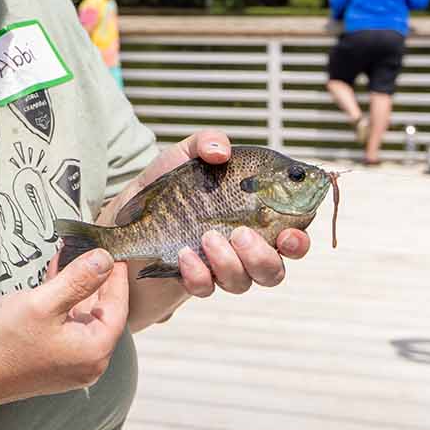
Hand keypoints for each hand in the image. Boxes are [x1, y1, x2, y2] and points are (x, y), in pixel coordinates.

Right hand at [0, 249, 128, 408]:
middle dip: (98, 281)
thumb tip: (106, 260)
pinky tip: (54, 280)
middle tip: (96, 251)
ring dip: (79, 289)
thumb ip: (79, 280)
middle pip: (103, 314)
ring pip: (84, 319)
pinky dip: (65, 304)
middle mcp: (88, 363)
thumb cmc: (3, 340)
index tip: (117, 253)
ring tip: (74, 258)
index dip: (117, 278)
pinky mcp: (54, 362)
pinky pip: (68, 327)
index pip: (118, 308)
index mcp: (93, 351)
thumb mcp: (43, 302)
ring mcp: (71, 365)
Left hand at [104, 131, 309, 324]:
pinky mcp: (196, 281)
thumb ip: (207, 142)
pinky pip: (206, 288)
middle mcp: (246, 248)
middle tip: (240, 233)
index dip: (298, 241)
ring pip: (243, 282)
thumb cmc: (172, 184)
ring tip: (207, 237)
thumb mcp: (187, 154)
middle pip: (274, 270)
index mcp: (257, 219)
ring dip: (229, 262)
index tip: (289, 234)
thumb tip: (221, 152)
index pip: (293, 236)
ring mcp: (221, 267)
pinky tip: (183, 254)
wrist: (132, 214)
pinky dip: (198, 273)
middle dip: (263, 257)